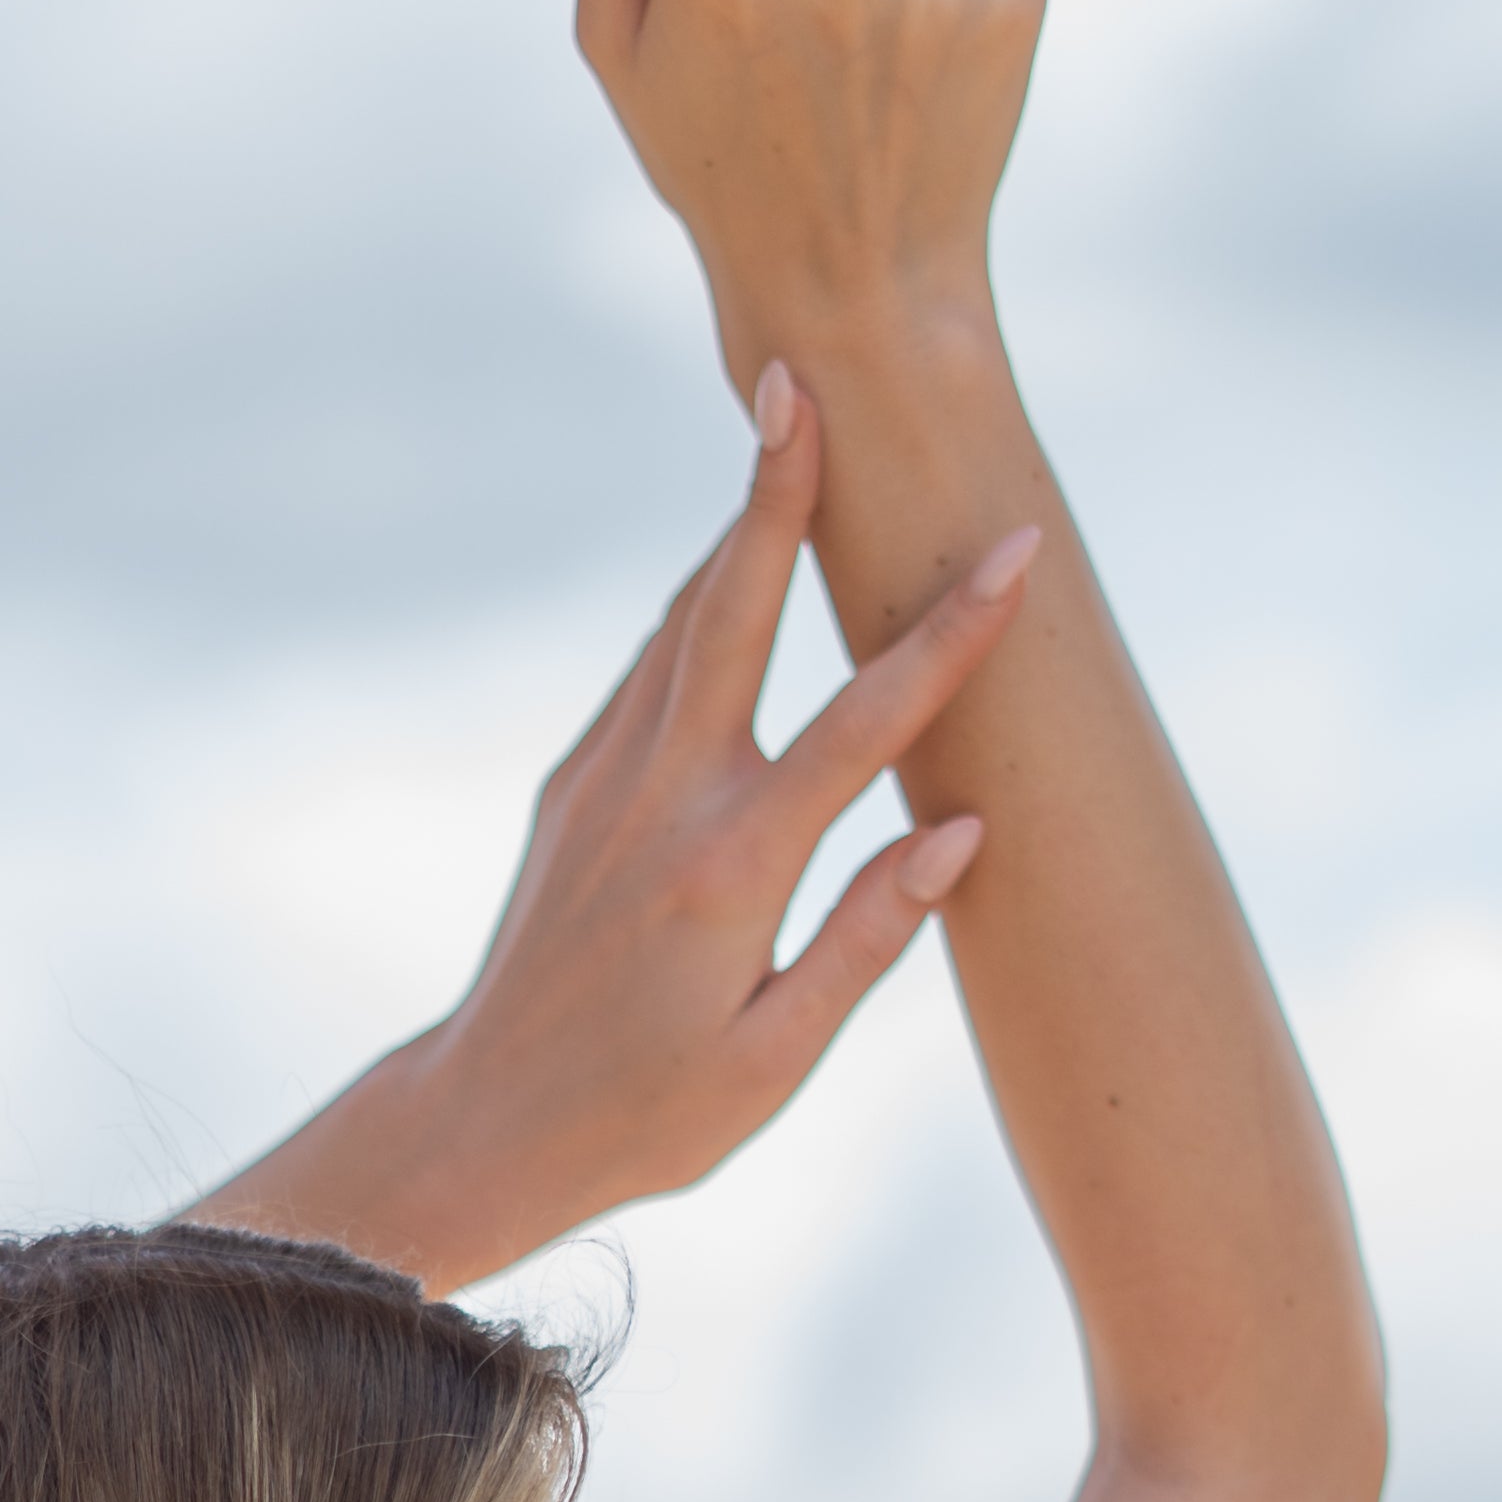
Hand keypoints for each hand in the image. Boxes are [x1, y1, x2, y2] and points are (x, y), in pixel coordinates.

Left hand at [191, 375, 1031, 1286]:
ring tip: (785, 425)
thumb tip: (961, 831)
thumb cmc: (650, 1115)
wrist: (485, 1125)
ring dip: (741, 529)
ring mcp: (604, 782)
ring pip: (684, 625)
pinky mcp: (572, 786)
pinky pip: (653, 672)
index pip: (864, 729)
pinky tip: (738, 565)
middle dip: (774, 492)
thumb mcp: (775, 1061)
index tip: (1016, 554)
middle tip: (799, 375)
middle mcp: (659, 801)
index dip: (947, 638)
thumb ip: (867, 939)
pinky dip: (701, 605)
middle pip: (732, 612)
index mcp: (730, 871)